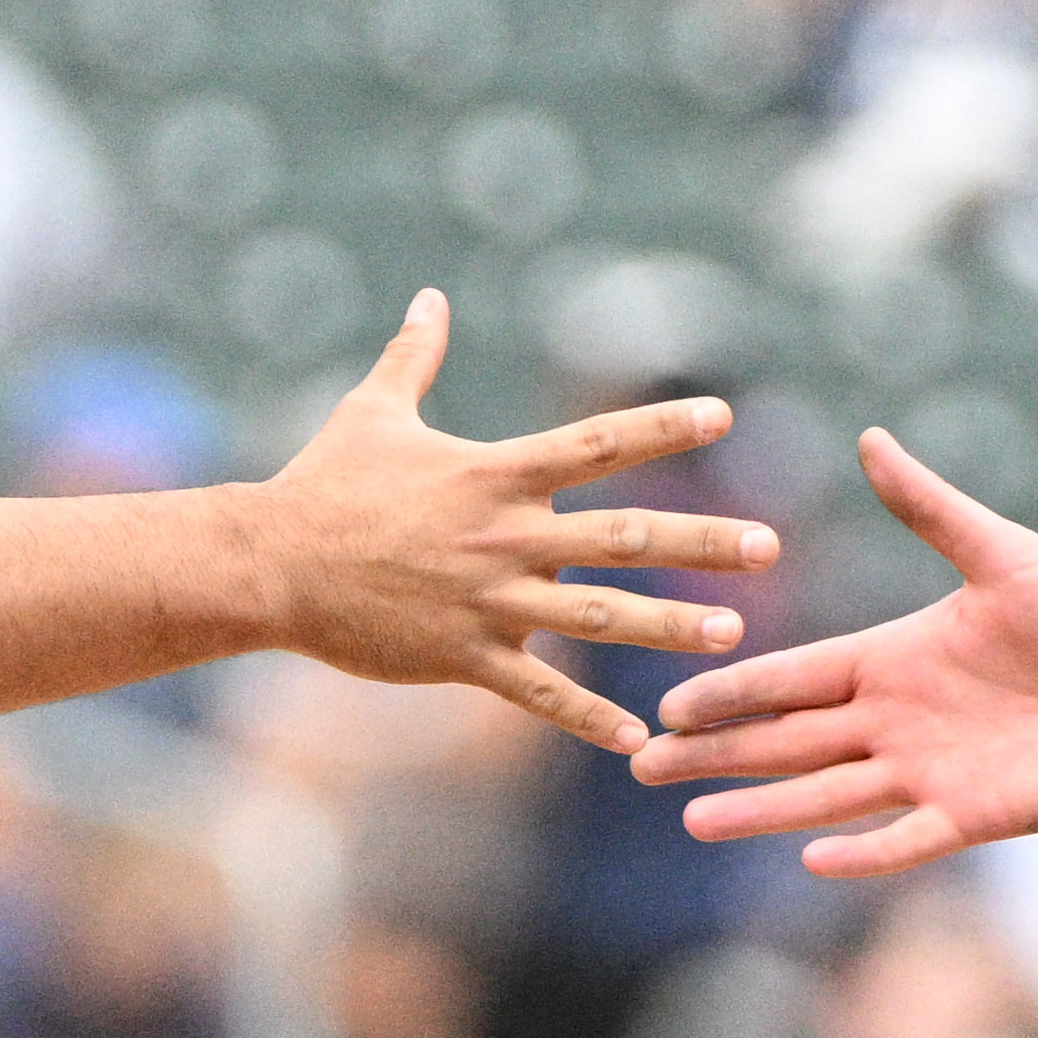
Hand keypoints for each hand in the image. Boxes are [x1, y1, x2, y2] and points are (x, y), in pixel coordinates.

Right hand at [235, 293, 770, 753]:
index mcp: (494, 474)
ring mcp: (488, 600)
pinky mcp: (463, 656)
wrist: (269, 563)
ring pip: (598, 617)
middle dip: (701, 543)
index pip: (597, 443)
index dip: (662, 427)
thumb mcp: (373, 410)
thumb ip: (416, 355)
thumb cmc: (322, 484)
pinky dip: (588, 717)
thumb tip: (428, 296)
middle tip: (768, 547)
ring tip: (733, 635)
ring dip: (669, 627)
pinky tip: (638, 741)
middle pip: (624, 536)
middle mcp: (505, 535)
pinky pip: (538, 693)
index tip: (723, 414)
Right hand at [633, 429, 1037, 872]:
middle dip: (713, 755)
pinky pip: (904, 841)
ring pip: (824, 795)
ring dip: (760, 809)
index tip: (668, 704)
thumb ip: (931, 509)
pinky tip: (808, 860)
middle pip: (785, 742)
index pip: (791, 678)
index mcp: (891, 659)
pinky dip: (860, 853)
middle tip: (642, 766)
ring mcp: (927, 772)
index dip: (730, 690)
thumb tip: (871, 440)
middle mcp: (894, 721)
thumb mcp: (1002, 554)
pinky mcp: (972, 816)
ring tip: (693, 820)